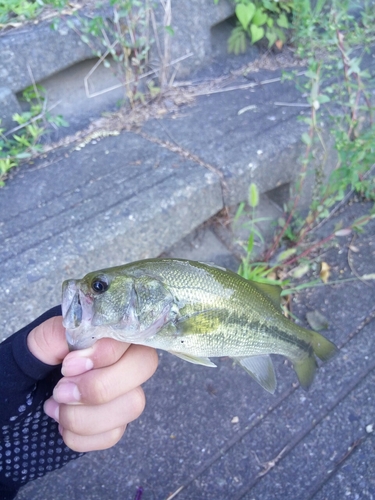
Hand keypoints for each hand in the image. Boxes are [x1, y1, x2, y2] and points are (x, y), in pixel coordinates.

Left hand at [27, 316, 157, 452]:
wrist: (21, 396)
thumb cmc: (34, 362)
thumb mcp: (39, 342)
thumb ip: (59, 334)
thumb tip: (84, 342)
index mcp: (111, 331)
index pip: (133, 335)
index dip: (106, 353)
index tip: (67, 366)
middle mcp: (126, 358)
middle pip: (145, 367)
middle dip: (100, 386)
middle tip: (61, 390)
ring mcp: (125, 392)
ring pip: (133, 405)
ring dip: (85, 414)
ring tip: (54, 406)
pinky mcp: (117, 422)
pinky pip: (114, 434)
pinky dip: (80, 435)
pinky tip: (61, 424)